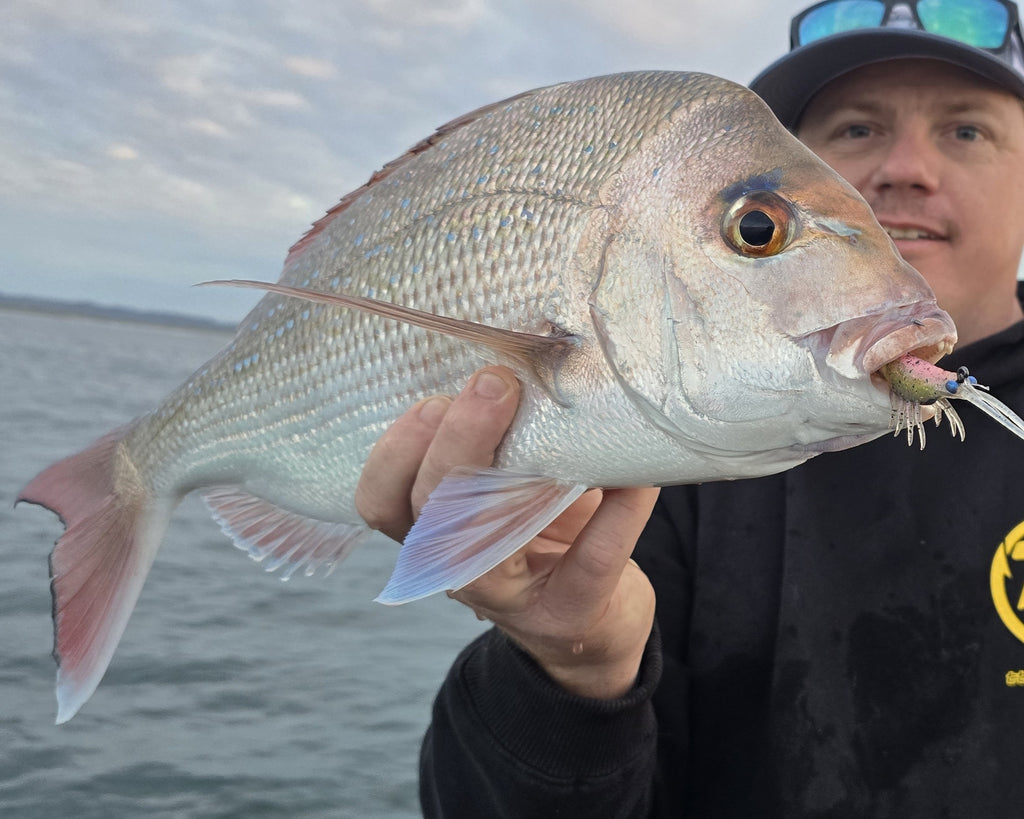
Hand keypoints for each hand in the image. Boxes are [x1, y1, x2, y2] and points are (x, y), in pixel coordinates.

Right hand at [355, 366, 657, 698]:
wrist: (590, 621)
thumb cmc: (542, 532)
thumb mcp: (507, 482)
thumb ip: (498, 434)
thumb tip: (527, 345)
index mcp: (430, 530)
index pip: (380, 499)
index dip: (398, 449)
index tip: (435, 395)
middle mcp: (457, 568)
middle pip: (428, 514)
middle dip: (454, 444)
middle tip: (494, 383)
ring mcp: (511, 598)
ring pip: (482, 552)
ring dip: (508, 482)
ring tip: (544, 428)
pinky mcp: (571, 611)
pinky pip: (592, 562)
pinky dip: (618, 514)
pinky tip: (636, 477)